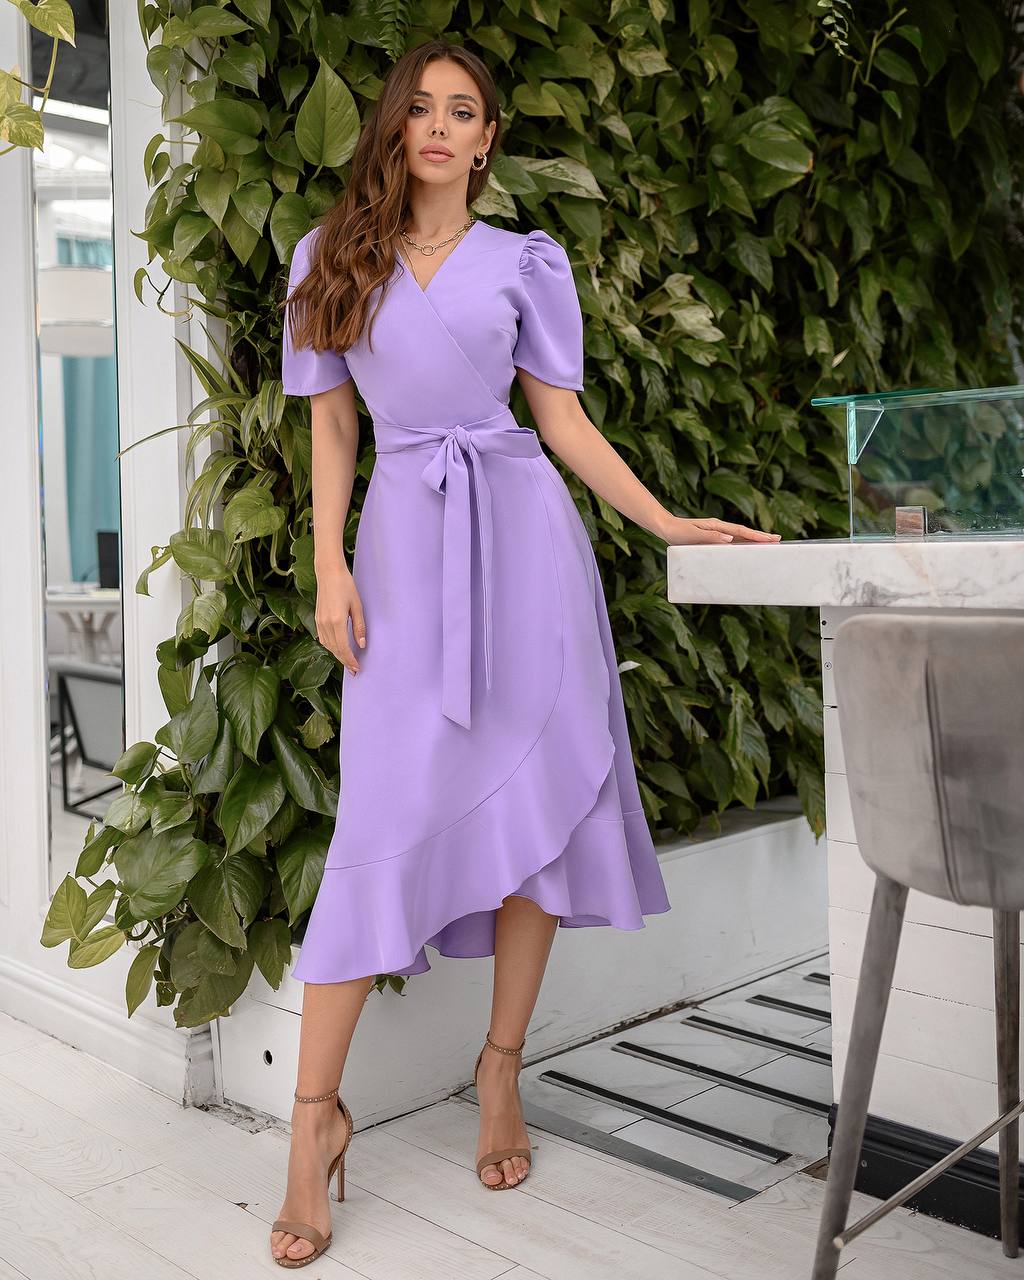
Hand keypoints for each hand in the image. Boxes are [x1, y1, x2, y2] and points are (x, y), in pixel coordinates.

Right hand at [314, 565, 365, 674]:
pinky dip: (331, 646)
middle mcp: (326, 623)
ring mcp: (319, 621)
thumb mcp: (357, 606)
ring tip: (347, 661)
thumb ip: (359, 627)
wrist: (329, 573)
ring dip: (337, 655)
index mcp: (337, 621)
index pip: (344, 648)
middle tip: (354, 670)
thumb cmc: (345, 586)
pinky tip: (338, 648)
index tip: (357, 668)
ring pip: (328, 645)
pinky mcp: (317, 618)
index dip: (350, 660)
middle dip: (345, 661)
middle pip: (335, 649)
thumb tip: (361, 644)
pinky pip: (323, 638)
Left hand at [660, 514, 780, 545]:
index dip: (756, 536)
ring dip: (753, 540)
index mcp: (717, 526)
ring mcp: (717, 532)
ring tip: (769, 543)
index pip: (740, 531)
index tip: (770, 539)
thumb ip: (710, 537)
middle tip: (778, 539)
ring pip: (740, 536)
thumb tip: (729, 539)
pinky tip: (747, 548)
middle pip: (744, 533)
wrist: (665, 528)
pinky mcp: (713, 538)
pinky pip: (732, 541)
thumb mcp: (693, 535)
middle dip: (761, 536)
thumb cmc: (677, 532)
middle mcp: (719, 528)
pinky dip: (742, 543)